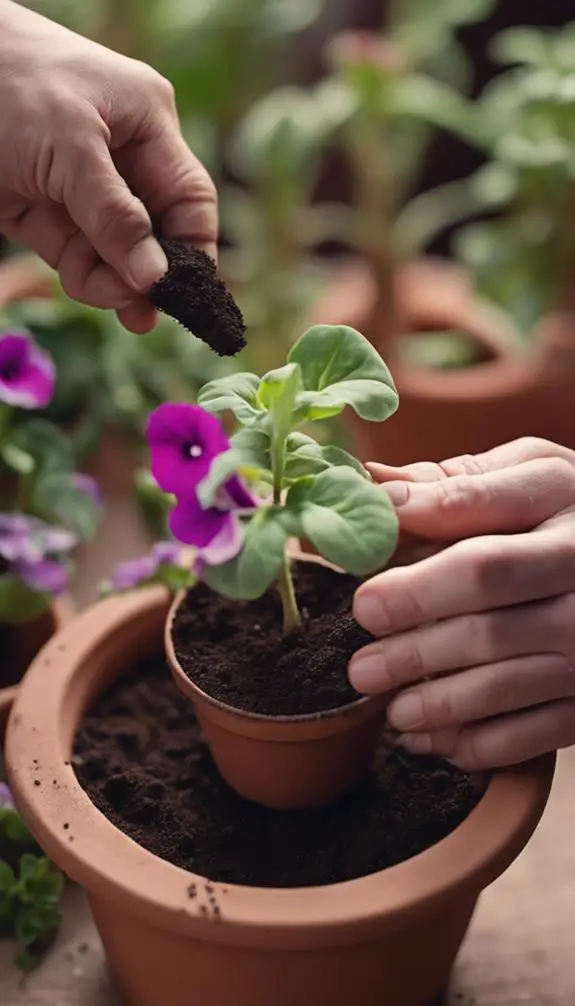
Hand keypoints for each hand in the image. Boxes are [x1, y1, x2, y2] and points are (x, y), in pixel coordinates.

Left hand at [0, 1, 215, 331]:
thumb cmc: (8, 81)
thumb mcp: (71, 146)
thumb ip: (114, 214)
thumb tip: (156, 278)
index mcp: (145, 124)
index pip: (189, 198)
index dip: (193, 248)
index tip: (186, 294)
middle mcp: (119, 158)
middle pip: (152, 233)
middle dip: (149, 273)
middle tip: (144, 312)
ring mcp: (78, 188)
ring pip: (113, 253)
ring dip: (113, 283)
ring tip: (112, 301)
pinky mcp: (41, 211)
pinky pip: (75, 257)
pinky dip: (83, 278)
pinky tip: (83, 286)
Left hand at [349, 437, 574, 769]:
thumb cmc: (564, 512)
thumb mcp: (528, 475)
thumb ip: (458, 485)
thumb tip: (376, 487)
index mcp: (564, 524)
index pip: (483, 564)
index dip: (416, 588)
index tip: (364, 602)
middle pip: (487, 632)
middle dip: (414, 655)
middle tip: (362, 668)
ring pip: (505, 688)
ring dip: (437, 706)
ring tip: (390, 708)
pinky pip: (534, 735)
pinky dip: (475, 745)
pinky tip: (429, 738)